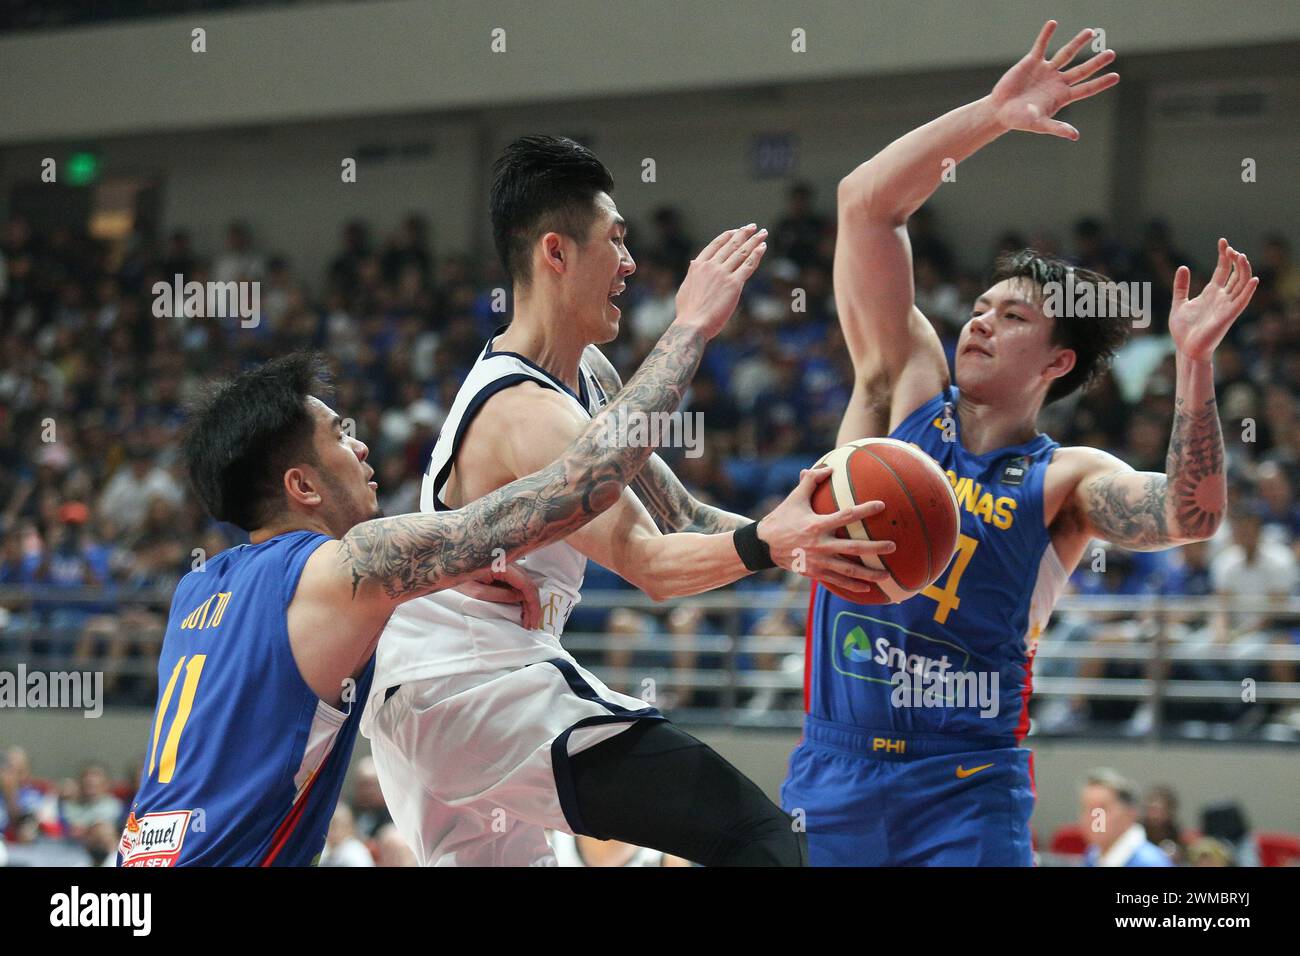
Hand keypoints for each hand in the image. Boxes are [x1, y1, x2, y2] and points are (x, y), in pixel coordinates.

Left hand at [461, 565, 541, 628]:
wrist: (447, 565)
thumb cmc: (457, 576)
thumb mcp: (477, 591)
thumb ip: (500, 595)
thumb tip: (520, 598)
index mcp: (503, 565)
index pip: (526, 585)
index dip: (532, 605)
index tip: (533, 620)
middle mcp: (508, 561)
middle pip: (528, 584)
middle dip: (532, 606)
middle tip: (530, 624)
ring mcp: (507, 564)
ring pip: (524, 583)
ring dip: (527, 602)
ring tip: (526, 619)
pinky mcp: (503, 568)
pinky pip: (517, 582)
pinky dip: (520, 596)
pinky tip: (520, 608)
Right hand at [674, 224, 767, 338]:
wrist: (692, 325)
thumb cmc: (688, 313)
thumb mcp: (685, 288)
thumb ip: (692, 273)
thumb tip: (693, 263)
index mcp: (698, 266)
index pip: (715, 245)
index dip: (727, 236)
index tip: (736, 230)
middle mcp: (710, 266)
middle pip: (731, 245)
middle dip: (743, 234)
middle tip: (753, 227)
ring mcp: (722, 274)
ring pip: (741, 252)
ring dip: (754, 241)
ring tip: (763, 233)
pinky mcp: (734, 284)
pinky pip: (748, 265)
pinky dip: (757, 254)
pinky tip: (763, 247)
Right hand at [756, 467, 896, 598]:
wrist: (763, 545)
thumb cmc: (781, 518)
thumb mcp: (794, 498)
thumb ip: (810, 481)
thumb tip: (828, 467)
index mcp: (817, 525)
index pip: (846, 516)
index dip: (864, 510)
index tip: (881, 506)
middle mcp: (820, 544)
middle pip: (853, 548)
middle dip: (875, 548)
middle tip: (893, 546)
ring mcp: (818, 561)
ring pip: (848, 570)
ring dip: (868, 574)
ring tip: (886, 575)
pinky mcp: (815, 573)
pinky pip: (837, 581)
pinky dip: (853, 586)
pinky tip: (867, 589)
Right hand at [988, 20, 1118, 139]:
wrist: (999, 111)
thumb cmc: (1019, 120)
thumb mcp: (1039, 124)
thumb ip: (1057, 128)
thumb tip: (1075, 136)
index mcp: (1062, 96)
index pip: (1086, 88)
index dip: (1100, 83)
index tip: (1115, 76)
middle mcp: (1057, 82)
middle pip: (1082, 70)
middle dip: (1096, 62)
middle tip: (1111, 54)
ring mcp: (1046, 70)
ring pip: (1066, 54)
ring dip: (1078, 43)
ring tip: (1090, 32)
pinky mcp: (1032, 62)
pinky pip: (1041, 46)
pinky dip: (1046, 35)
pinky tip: (1053, 24)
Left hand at [1169, 239, 1259, 361]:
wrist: (1185, 349)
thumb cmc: (1183, 330)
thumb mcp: (1179, 303)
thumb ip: (1181, 286)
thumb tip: (1183, 267)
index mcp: (1211, 293)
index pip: (1223, 270)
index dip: (1224, 256)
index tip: (1222, 241)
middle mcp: (1222, 297)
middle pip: (1235, 273)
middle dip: (1235, 260)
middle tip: (1229, 248)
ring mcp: (1227, 306)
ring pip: (1242, 284)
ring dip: (1244, 270)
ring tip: (1241, 256)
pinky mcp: (1228, 316)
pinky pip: (1243, 301)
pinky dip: (1249, 290)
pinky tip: (1254, 279)